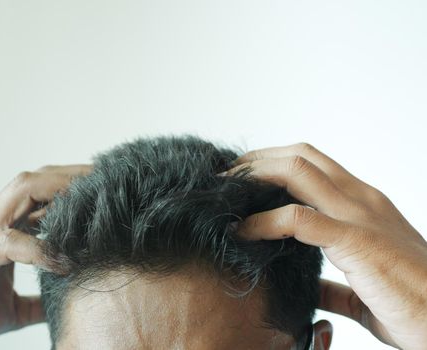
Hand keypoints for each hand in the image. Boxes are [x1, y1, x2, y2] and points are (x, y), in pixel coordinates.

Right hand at [0, 164, 91, 348]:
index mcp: (1, 226)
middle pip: (35, 180)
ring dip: (60, 195)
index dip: (72, 187)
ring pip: (22, 193)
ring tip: (93, 207)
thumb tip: (66, 303)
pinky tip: (65, 264)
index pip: (40, 192)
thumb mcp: (10, 307)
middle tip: (108, 183)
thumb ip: (37, 299)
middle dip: (72, 178)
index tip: (106, 190)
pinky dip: (41, 250)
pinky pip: (12, 243)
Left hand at [222, 143, 426, 349]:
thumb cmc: (412, 303)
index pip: (314, 164)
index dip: (274, 164)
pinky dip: (262, 221)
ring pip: (297, 171)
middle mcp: (361, 199)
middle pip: (300, 155)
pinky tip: (243, 232)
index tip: (244, 180)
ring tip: (225, 191)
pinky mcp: (355, 241)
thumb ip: (335, 281)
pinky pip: (296, 218)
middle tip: (226, 175)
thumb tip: (312, 286)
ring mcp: (358, 215)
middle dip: (257, 159)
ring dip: (254, 176)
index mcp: (364, 205)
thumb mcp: (366, 283)